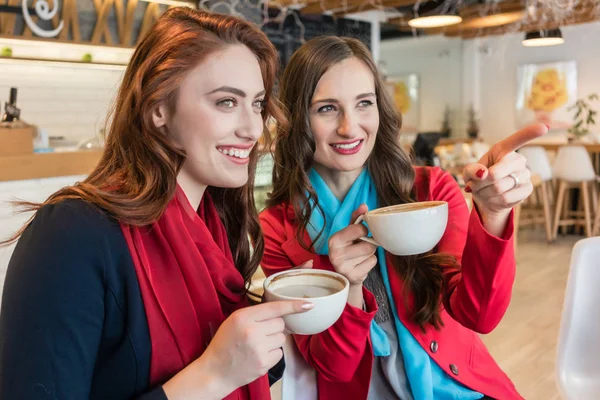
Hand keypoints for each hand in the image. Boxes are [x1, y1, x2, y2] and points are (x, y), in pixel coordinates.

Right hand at [163, 300, 312, 398]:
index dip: (293, 305)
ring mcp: (258, 349)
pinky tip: (258, 356)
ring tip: (257, 346)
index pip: (274, 308)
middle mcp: (251, 331)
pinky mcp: (263, 363)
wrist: (215, 371)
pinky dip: (272, 354)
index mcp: (243, 317)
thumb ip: (256, 314)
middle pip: (280, 323)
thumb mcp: (234, 320)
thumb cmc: (225, 343)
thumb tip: (282, 311)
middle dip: (274, 328)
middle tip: (259, 334)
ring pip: (282, 338)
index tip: (308, 304)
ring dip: (273, 341)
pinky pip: (279, 353)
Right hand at [328, 204, 377, 285]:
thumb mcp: (349, 232)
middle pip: (368, 245)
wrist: (344, 273)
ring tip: (360, 255)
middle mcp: (336, 254)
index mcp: (334, 240)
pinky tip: (361, 264)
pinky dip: (370, 262)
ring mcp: (343, 267)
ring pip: (371, 254)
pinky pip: (372, 263)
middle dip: (368, 244)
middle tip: (361, 246)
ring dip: (370, 253)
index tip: (359, 234)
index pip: (359, 229)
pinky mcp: (353, 276)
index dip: (363, 230)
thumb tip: (364, 206)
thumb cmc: (348, 247)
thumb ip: (356, 218)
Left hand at [463, 123, 547, 234]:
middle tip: (474, 185)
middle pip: (495, 175)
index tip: (544, 127)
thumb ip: (471, 170)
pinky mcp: (527, 189)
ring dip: (484, 193)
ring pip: (498, 188)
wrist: (487, 197)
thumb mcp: (469, 173)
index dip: (530, 133)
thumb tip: (482, 173)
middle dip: (480, 183)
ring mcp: (525, 174)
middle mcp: (518, 160)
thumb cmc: (479, 179)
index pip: (518, 139)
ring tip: (483, 191)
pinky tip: (493, 197)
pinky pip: (505, 198)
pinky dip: (493, 200)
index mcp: (504, 149)